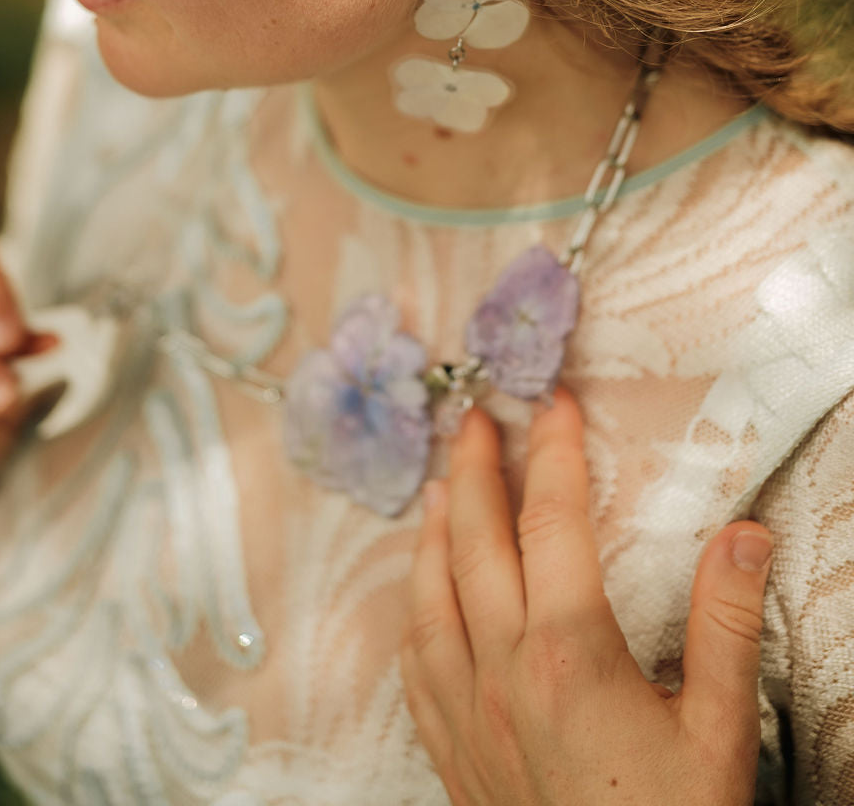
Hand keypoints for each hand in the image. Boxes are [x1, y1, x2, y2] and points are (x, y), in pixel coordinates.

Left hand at [400, 386, 771, 805]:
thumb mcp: (718, 730)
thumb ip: (724, 623)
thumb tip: (741, 534)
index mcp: (567, 654)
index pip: (550, 522)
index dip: (552, 454)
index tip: (556, 405)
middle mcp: (502, 671)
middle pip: (473, 542)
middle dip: (472, 469)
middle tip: (474, 418)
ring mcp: (469, 713)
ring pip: (429, 594)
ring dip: (432, 529)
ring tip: (437, 486)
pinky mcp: (453, 752)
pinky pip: (415, 662)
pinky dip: (414, 609)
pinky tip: (421, 595)